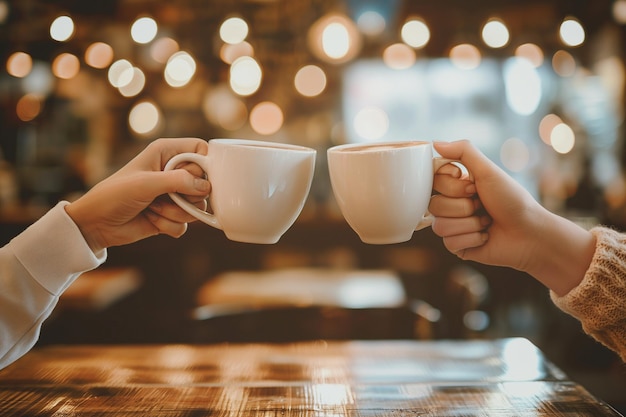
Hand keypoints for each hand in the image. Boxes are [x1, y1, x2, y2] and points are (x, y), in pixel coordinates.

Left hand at [65, 138, 210, 252]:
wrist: (96, 224)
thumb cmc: (115, 195)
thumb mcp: (146, 183)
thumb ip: (178, 181)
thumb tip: (206, 188)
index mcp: (167, 153)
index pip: (202, 151)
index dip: (204, 166)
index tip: (194, 179)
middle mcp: (173, 171)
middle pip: (205, 183)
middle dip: (186, 195)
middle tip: (164, 195)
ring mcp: (174, 195)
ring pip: (197, 206)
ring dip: (175, 212)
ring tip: (152, 207)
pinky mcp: (172, 215)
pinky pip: (186, 224)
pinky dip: (169, 225)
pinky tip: (151, 220)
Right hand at [429, 140, 595, 295]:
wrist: (530, 233)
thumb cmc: (513, 200)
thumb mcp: (488, 171)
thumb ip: (463, 151)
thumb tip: (434, 143)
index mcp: (456, 185)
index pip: (432, 180)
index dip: (452, 184)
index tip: (472, 185)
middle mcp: (451, 204)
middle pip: (434, 204)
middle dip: (464, 206)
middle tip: (483, 204)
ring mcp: (452, 226)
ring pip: (439, 226)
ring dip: (469, 223)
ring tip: (486, 221)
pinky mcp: (456, 246)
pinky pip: (449, 242)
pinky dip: (472, 238)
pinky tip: (485, 236)